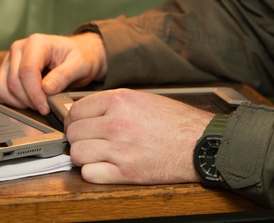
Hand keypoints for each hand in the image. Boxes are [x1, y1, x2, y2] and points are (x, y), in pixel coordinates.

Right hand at [0, 32, 106, 113]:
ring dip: (17, 102)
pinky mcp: (4, 71)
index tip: (45, 107)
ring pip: (0, 88)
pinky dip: (5, 100)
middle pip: (12, 82)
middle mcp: (18, 48)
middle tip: (44, 107)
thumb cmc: (78, 57)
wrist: (77, 54)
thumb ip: (64, 75)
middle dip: (28, 100)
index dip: (34, 93)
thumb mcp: (79, 64)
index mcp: (36, 42)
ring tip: (36, 103)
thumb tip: (46, 89)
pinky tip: (22, 102)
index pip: (26, 71)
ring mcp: (9, 59)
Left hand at [64, 89, 212, 183]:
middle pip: (74, 132)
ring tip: (96, 154)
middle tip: (88, 141)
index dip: (75, 120)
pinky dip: (93, 172)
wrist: (199, 143)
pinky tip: (104, 167)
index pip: (77, 110)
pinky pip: (90, 174)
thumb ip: (115, 104)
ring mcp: (120, 148)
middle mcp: (116, 123)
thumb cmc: (176, 122)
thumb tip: (90, 112)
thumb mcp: (143, 99)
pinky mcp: (126, 172)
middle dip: (78, 138)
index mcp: (120, 100)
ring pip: (78, 154)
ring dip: (83, 156)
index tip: (79, 125)